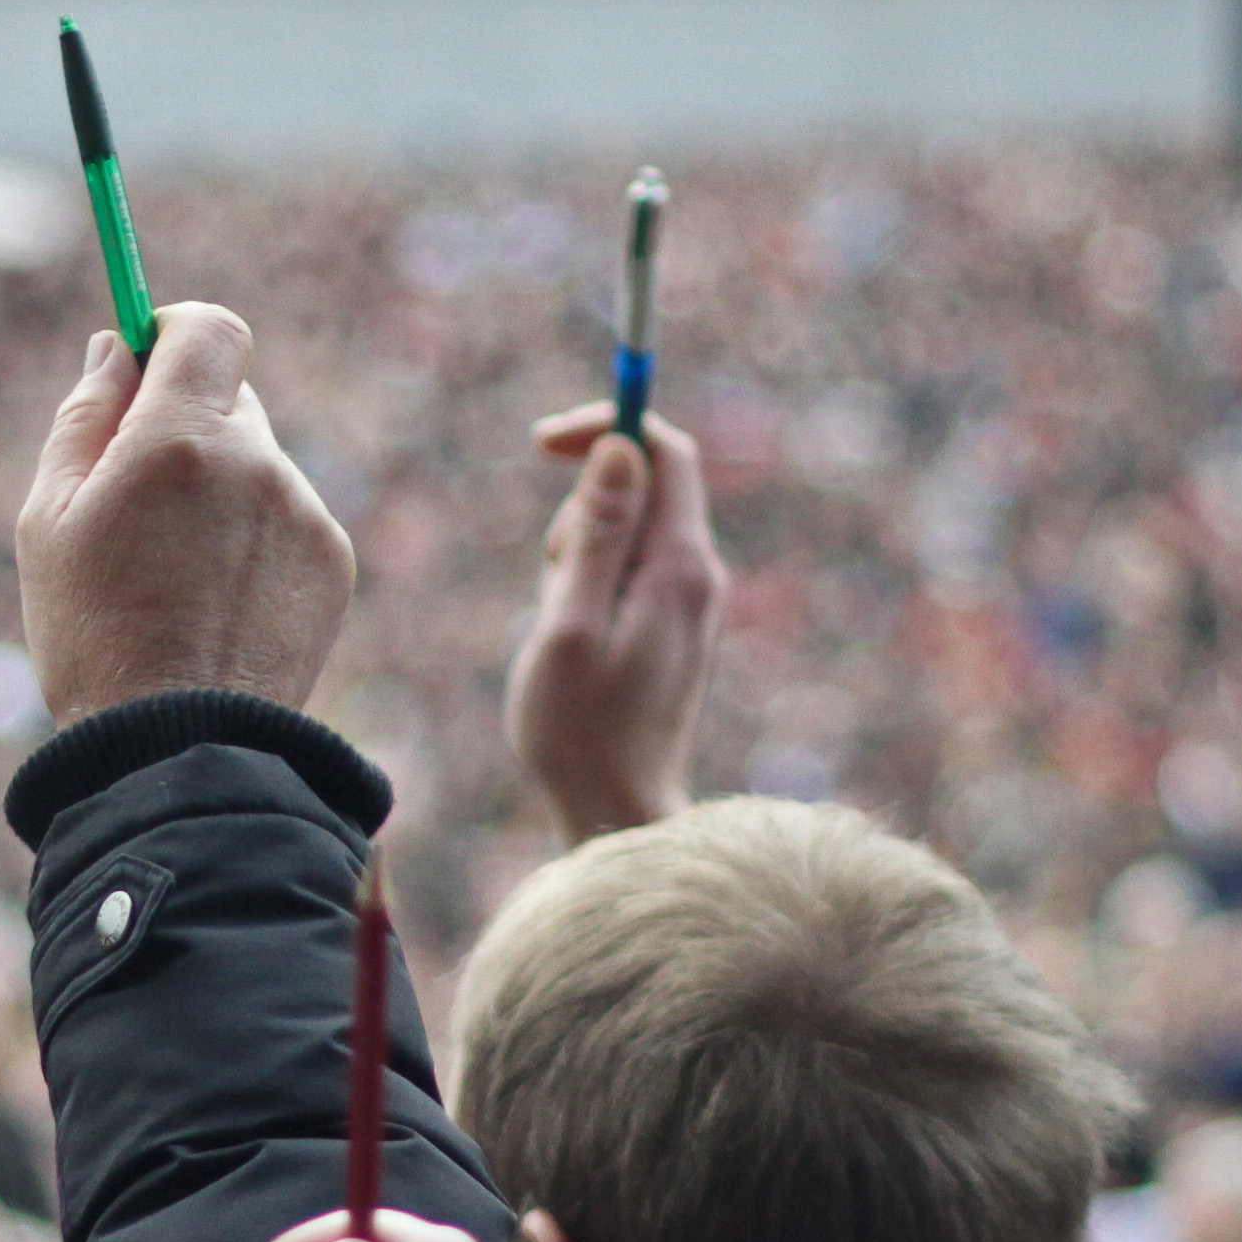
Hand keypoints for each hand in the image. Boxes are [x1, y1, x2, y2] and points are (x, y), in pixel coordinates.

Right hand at [15, 304, 355, 725]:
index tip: (148, 365)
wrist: (179, 749)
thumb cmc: (93, 636)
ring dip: (221, 495)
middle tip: (140, 502)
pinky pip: (287, 523)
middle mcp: (256, 461)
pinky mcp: (332, 564)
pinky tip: (217, 608)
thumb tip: (116, 348)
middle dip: (187, 429)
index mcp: (180, 436)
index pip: (208, 329)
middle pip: (231, 400)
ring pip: (258, 468)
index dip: (176, 335)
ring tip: (176, 580)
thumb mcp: (49, 521)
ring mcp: (303, 513)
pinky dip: (255, 546)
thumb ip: (83, 417)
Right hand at [508, 407, 728, 847]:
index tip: (543, 444)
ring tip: (562, 632)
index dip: (607, 429)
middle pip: (639, 490)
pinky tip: (574, 648)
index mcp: (679, 568)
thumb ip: (596, 535)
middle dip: (580, 515)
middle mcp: (698, 576)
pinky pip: (625, 575)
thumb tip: (619, 449)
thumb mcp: (570, 626)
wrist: (617, 812)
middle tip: (553, 586)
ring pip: (625, 535)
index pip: (663, 451)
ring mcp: (688, 603)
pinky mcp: (671, 629)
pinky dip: (587, 592)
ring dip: (577, 560)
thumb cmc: (581, 731)